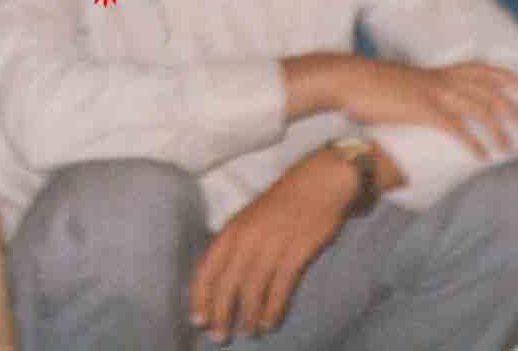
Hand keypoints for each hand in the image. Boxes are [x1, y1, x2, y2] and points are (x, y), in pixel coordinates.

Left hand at [186, 151, 358, 342]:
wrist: (320, 181)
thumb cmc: (284, 201)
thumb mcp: (250, 218)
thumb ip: (236, 243)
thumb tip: (223, 277)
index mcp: (232, 229)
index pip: (207, 268)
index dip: (200, 297)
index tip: (197, 320)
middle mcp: (246, 238)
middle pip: (226, 284)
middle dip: (221, 314)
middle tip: (219, 337)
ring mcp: (271, 246)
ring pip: (251, 290)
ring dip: (248, 316)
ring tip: (248, 332)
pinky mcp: (296, 253)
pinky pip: (279, 289)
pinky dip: (272, 310)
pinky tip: (269, 323)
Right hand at [338, 57, 517, 158]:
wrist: (348, 79)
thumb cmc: (368, 83)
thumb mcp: (399, 82)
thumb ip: (414, 90)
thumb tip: (415, 101)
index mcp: (435, 72)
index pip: (476, 68)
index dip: (500, 74)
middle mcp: (440, 80)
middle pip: (488, 89)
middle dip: (511, 108)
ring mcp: (433, 94)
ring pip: (479, 108)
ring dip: (497, 129)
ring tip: (508, 147)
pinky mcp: (424, 110)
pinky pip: (457, 128)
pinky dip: (473, 142)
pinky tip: (481, 155)